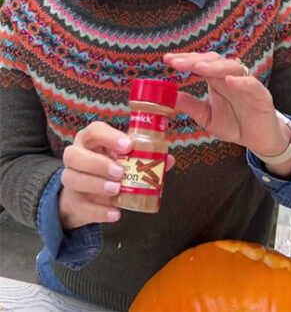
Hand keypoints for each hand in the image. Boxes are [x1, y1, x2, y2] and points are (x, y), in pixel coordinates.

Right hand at [59, 122, 174, 229]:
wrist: (86, 195)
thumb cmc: (109, 167)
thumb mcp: (125, 159)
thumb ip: (145, 157)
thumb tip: (168, 160)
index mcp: (91, 140)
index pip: (94, 131)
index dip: (109, 136)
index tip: (128, 145)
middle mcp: (76, 156)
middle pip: (74, 155)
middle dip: (98, 164)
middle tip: (120, 172)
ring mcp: (70, 178)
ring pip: (72, 178)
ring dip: (96, 185)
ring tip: (117, 190)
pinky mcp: (71, 201)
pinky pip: (80, 206)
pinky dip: (99, 211)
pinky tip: (115, 213)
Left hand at [163, 53, 290, 176]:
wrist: (258, 139)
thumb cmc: (234, 124)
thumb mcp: (207, 117)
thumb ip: (191, 106)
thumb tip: (169, 96)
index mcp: (217, 81)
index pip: (201, 63)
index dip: (185, 60)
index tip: (167, 60)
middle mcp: (231, 78)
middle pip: (214, 61)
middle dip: (195, 60)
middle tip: (176, 63)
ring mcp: (246, 85)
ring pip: (232, 67)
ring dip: (215, 67)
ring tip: (199, 67)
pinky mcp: (261, 95)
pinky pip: (252, 84)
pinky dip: (241, 82)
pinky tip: (229, 80)